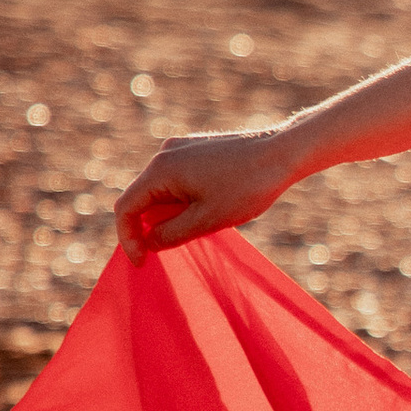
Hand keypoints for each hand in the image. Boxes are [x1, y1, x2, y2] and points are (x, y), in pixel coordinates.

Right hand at [113, 125, 301, 263]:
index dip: (128, 239)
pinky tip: (208, 208)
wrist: (285, 153)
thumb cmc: (248, 187)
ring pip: (160, 190)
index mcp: (161, 169)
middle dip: (151, 226)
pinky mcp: (196, 148)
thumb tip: (147, 242)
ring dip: (169, 214)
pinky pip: (176, 179)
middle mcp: (165, 153)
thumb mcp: (206, 221)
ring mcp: (180, 148)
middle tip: (174, 248)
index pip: (126, 207)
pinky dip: (181, 199)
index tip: (142, 262)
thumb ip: (169, 235)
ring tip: (200, 225)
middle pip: (141, 198)